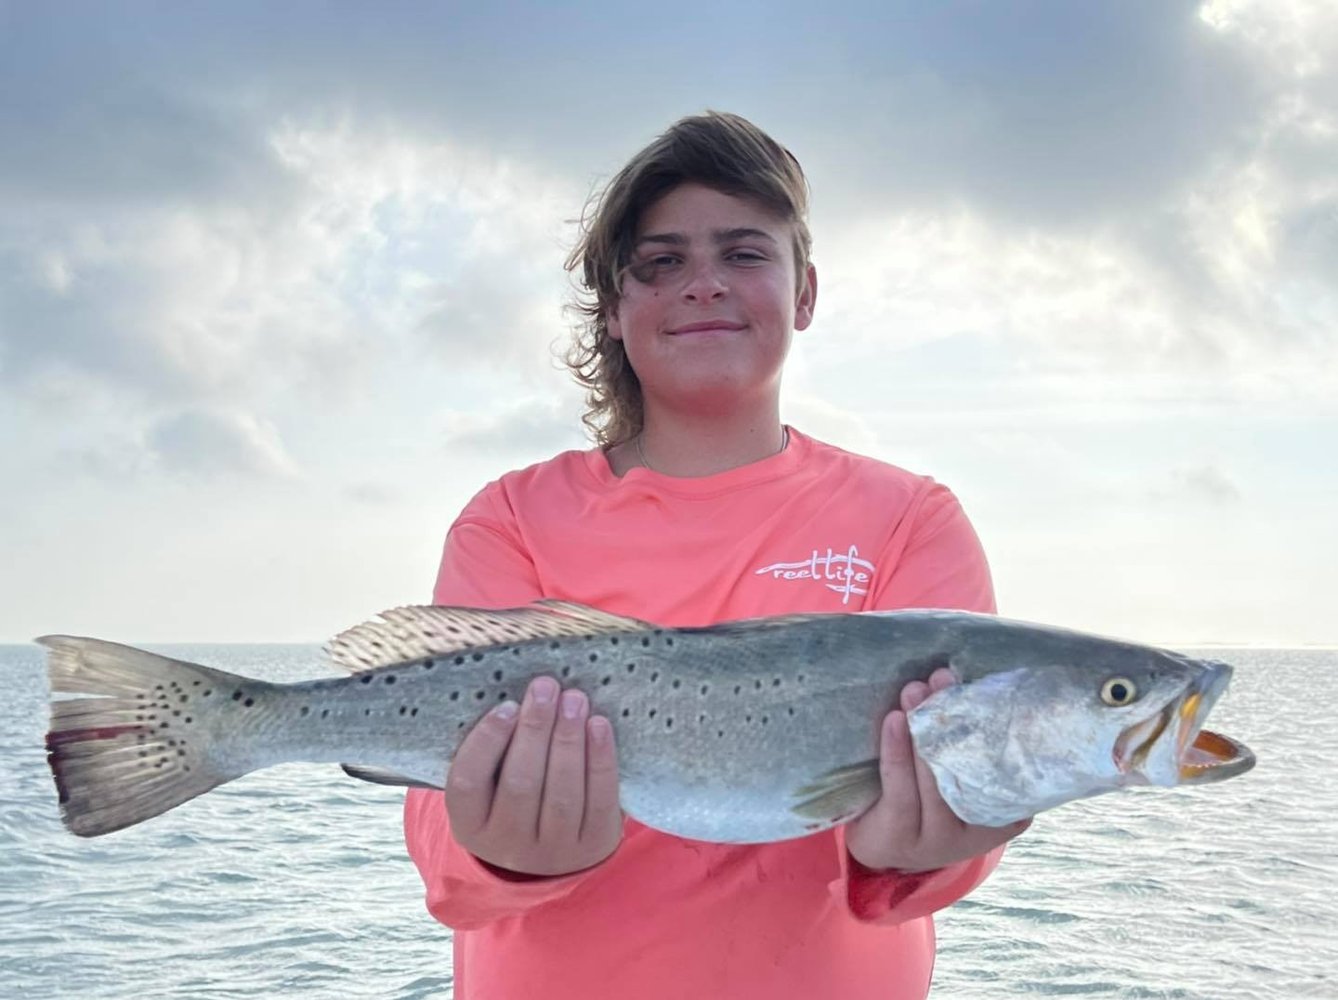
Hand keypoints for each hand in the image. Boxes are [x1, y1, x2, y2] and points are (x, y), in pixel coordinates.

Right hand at [445, 676, 622, 876]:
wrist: (555, 851)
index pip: (468, 781)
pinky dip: (601, 760)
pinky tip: (599, 726)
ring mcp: (552, 852)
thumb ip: (496, 749)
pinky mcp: (593, 846)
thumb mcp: (491, 783)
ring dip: (569, 740)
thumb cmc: (515, 795)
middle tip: (546, 687)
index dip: (486, 741)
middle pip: (520, 784)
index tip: (507, 705)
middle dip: (535, 729)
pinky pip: (599, 801)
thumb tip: (520, 694)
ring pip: (561, 794)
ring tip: (574, 699)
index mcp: (470, 825)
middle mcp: (507, 845)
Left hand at [845, 668, 1030, 872]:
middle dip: (954, 719)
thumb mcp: (959, 780)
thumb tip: (964, 681)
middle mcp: (975, 833)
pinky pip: (900, 790)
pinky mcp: (901, 836)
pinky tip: (894, 721)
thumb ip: (974, 749)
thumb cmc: (924, 797)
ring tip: (915, 692)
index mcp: (1001, 815)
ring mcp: (937, 839)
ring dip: (922, 732)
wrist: (880, 845)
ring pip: (934, 782)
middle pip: (968, 772)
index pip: (1010, 773)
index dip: (1001, 729)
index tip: (996, 690)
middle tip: (944, 677)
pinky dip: (897, 752)